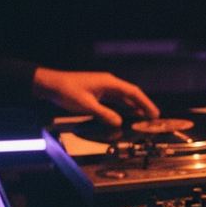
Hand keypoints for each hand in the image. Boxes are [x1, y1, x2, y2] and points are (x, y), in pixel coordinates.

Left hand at [32, 67, 159, 126]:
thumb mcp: (86, 104)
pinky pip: (116, 100)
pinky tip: (127, 115)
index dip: (145, 103)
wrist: (51, 84)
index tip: (154, 113)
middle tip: (154, 118)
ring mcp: (104, 88)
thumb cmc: (66, 90)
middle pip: (131, 95)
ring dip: (134, 107)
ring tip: (144, 118)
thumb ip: (104, 114)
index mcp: (109, 83)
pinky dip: (123, 108)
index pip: (133, 92)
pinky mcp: (98, 93)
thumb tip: (118, 123)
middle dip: (143, 106)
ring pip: (124, 98)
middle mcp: (109, 83)